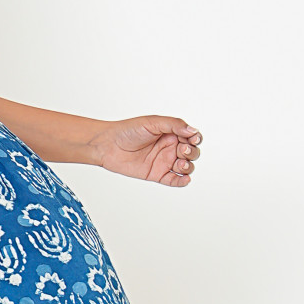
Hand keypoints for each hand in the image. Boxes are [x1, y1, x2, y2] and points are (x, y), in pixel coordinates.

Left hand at [88, 115, 202, 186]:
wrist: (108, 145)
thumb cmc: (128, 130)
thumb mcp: (153, 122)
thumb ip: (174, 125)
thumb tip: (193, 131)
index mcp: (171, 133)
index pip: (191, 137)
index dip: (196, 139)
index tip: (193, 139)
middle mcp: (169, 148)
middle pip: (192, 153)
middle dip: (191, 152)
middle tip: (181, 150)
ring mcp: (164, 162)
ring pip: (186, 167)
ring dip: (188, 166)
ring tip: (179, 164)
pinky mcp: (157, 175)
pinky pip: (174, 180)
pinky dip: (182, 181)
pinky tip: (184, 179)